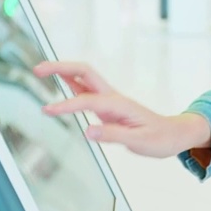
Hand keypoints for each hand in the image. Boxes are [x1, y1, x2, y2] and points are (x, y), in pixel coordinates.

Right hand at [34, 61, 210, 158]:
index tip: (47, 110)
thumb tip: (88, 131)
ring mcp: (109, 100)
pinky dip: (70, 83)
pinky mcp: (108, 107)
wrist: (173, 134)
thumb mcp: (139, 142)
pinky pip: (86, 90)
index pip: (87, 101)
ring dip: (63, 72)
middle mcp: (112, 98)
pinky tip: (60, 83)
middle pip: (83, 73)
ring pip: (83, 78)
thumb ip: (114, 136)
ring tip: (41, 71)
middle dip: (60, 68)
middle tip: (38, 69)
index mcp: (119, 105)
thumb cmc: (159, 138)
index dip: (66, 105)